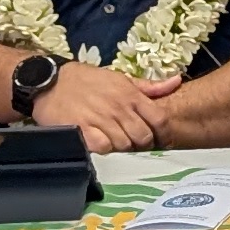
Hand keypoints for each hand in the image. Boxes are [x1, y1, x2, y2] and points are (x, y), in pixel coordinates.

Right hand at [32, 62, 166, 153]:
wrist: (52, 81)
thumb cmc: (89, 80)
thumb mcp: (121, 78)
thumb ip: (149, 86)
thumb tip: (177, 81)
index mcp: (131, 95)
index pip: (160, 119)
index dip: (165, 135)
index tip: (162, 142)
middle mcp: (119, 107)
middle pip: (143, 137)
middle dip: (144, 146)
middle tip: (137, 147)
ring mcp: (100, 119)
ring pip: (124, 145)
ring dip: (124, 150)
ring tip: (119, 147)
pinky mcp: (82, 129)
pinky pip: (102, 148)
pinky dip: (105, 151)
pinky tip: (102, 147)